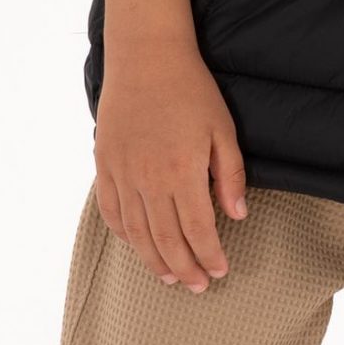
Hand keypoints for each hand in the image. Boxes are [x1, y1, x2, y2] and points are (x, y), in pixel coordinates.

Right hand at [93, 35, 248, 290]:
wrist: (145, 58)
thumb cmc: (191, 90)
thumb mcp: (223, 130)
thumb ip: (229, 176)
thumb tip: (238, 215)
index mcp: (182, 172)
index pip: (198, 230)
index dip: (209, 256)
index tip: (220, 271)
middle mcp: (149, 179)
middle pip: (166, 239)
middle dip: (183, 268)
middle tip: (197, 286)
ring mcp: (122, 173)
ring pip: (136, 231)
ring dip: (152, 259)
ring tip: (168, 278)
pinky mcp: (105, 164)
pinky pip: (111, 209)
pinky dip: (123, 233)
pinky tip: (136, 245)